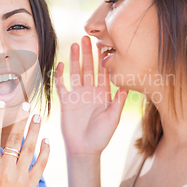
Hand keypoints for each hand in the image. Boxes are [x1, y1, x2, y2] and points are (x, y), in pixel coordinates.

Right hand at [0, 102, 48, 186]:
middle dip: (21, 119)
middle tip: (27, 104)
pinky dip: (45, 152)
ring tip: (38, 116)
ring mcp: (19, 177)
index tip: (2, 104)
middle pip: (14, 138)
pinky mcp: (31, 185)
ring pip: (29, 148)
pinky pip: (40, 165)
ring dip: (35, 130)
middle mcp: (5, 170)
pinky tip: (47, 140)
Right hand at [55, 36, 127, 156]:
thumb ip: (117, 101)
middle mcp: (90, 92)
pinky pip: (62, 85)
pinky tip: (61, 64)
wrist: (85, 150)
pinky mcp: (66, 102)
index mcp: (103, 94)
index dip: (102, 59)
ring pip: (76, 73)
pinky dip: (60, 75)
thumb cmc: (101, 136)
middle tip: (86, 37)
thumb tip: (125, 85)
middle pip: (88, 68)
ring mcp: (77, 96)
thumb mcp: (113, 118)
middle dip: (88, 53)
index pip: (103, 72)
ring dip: (75, 59)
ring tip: (75, 44)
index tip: (102, 44)